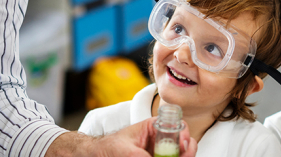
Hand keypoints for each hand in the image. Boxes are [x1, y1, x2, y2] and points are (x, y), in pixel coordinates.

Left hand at [46, 117, 196, 156]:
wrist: (94, 156)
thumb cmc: (106, 148)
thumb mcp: (124, 151)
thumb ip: (141, 156)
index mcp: (155, 128)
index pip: (179, 126)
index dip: (185, 136)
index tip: (184, 145)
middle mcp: (161, 141)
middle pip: (184, 145)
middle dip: (186, 152)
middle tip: (184, 155)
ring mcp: (159, 154)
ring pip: (179, 155)